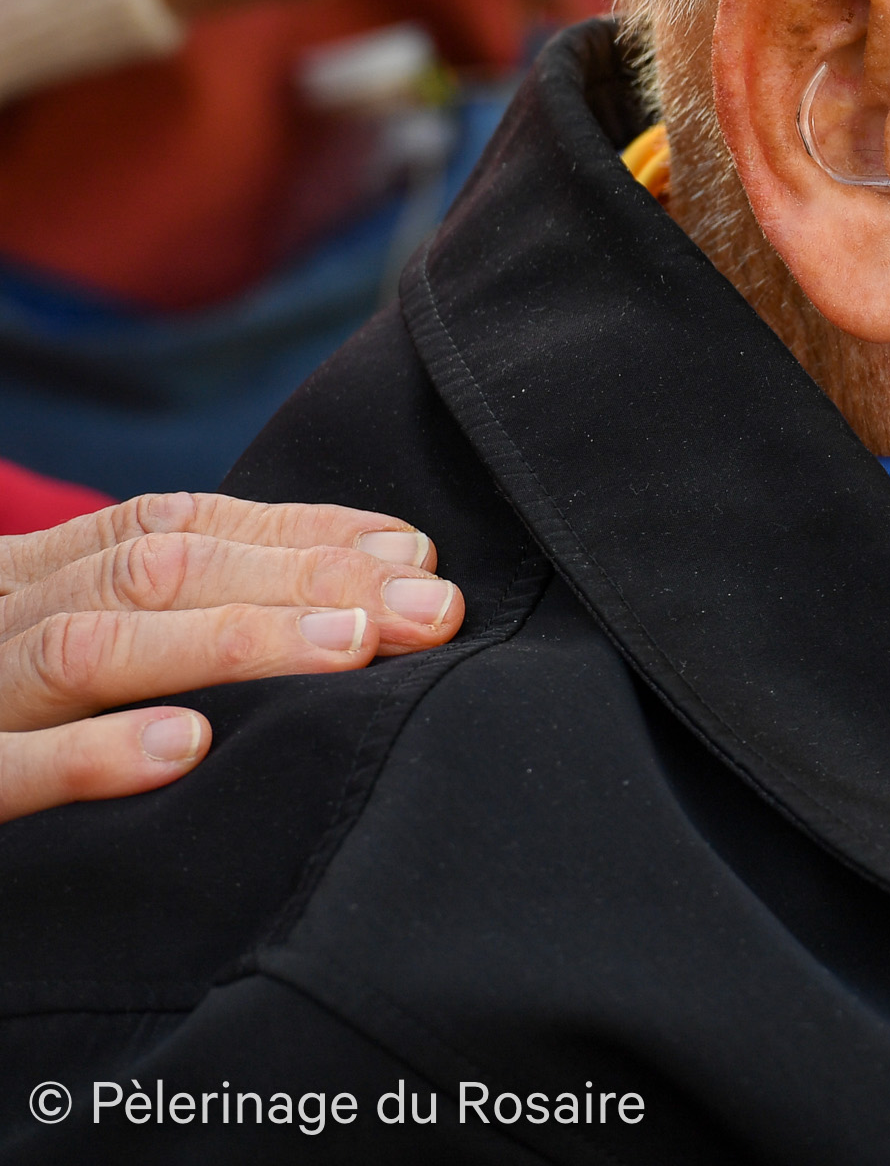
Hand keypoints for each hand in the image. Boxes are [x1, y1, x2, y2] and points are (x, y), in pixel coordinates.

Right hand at [0, 492, 464, 820]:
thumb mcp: (56, 652)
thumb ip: (152, 621)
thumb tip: (346, 604)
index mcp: (22, 581)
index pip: (171, 529)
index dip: (297, 533)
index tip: (413, 555)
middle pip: (151, 573)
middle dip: (302, 581)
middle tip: (433, 608)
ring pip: (88, 651)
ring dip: (229, 643)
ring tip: (352, 651)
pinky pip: (0, 773)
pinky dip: (88, 758)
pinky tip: (184, 749)